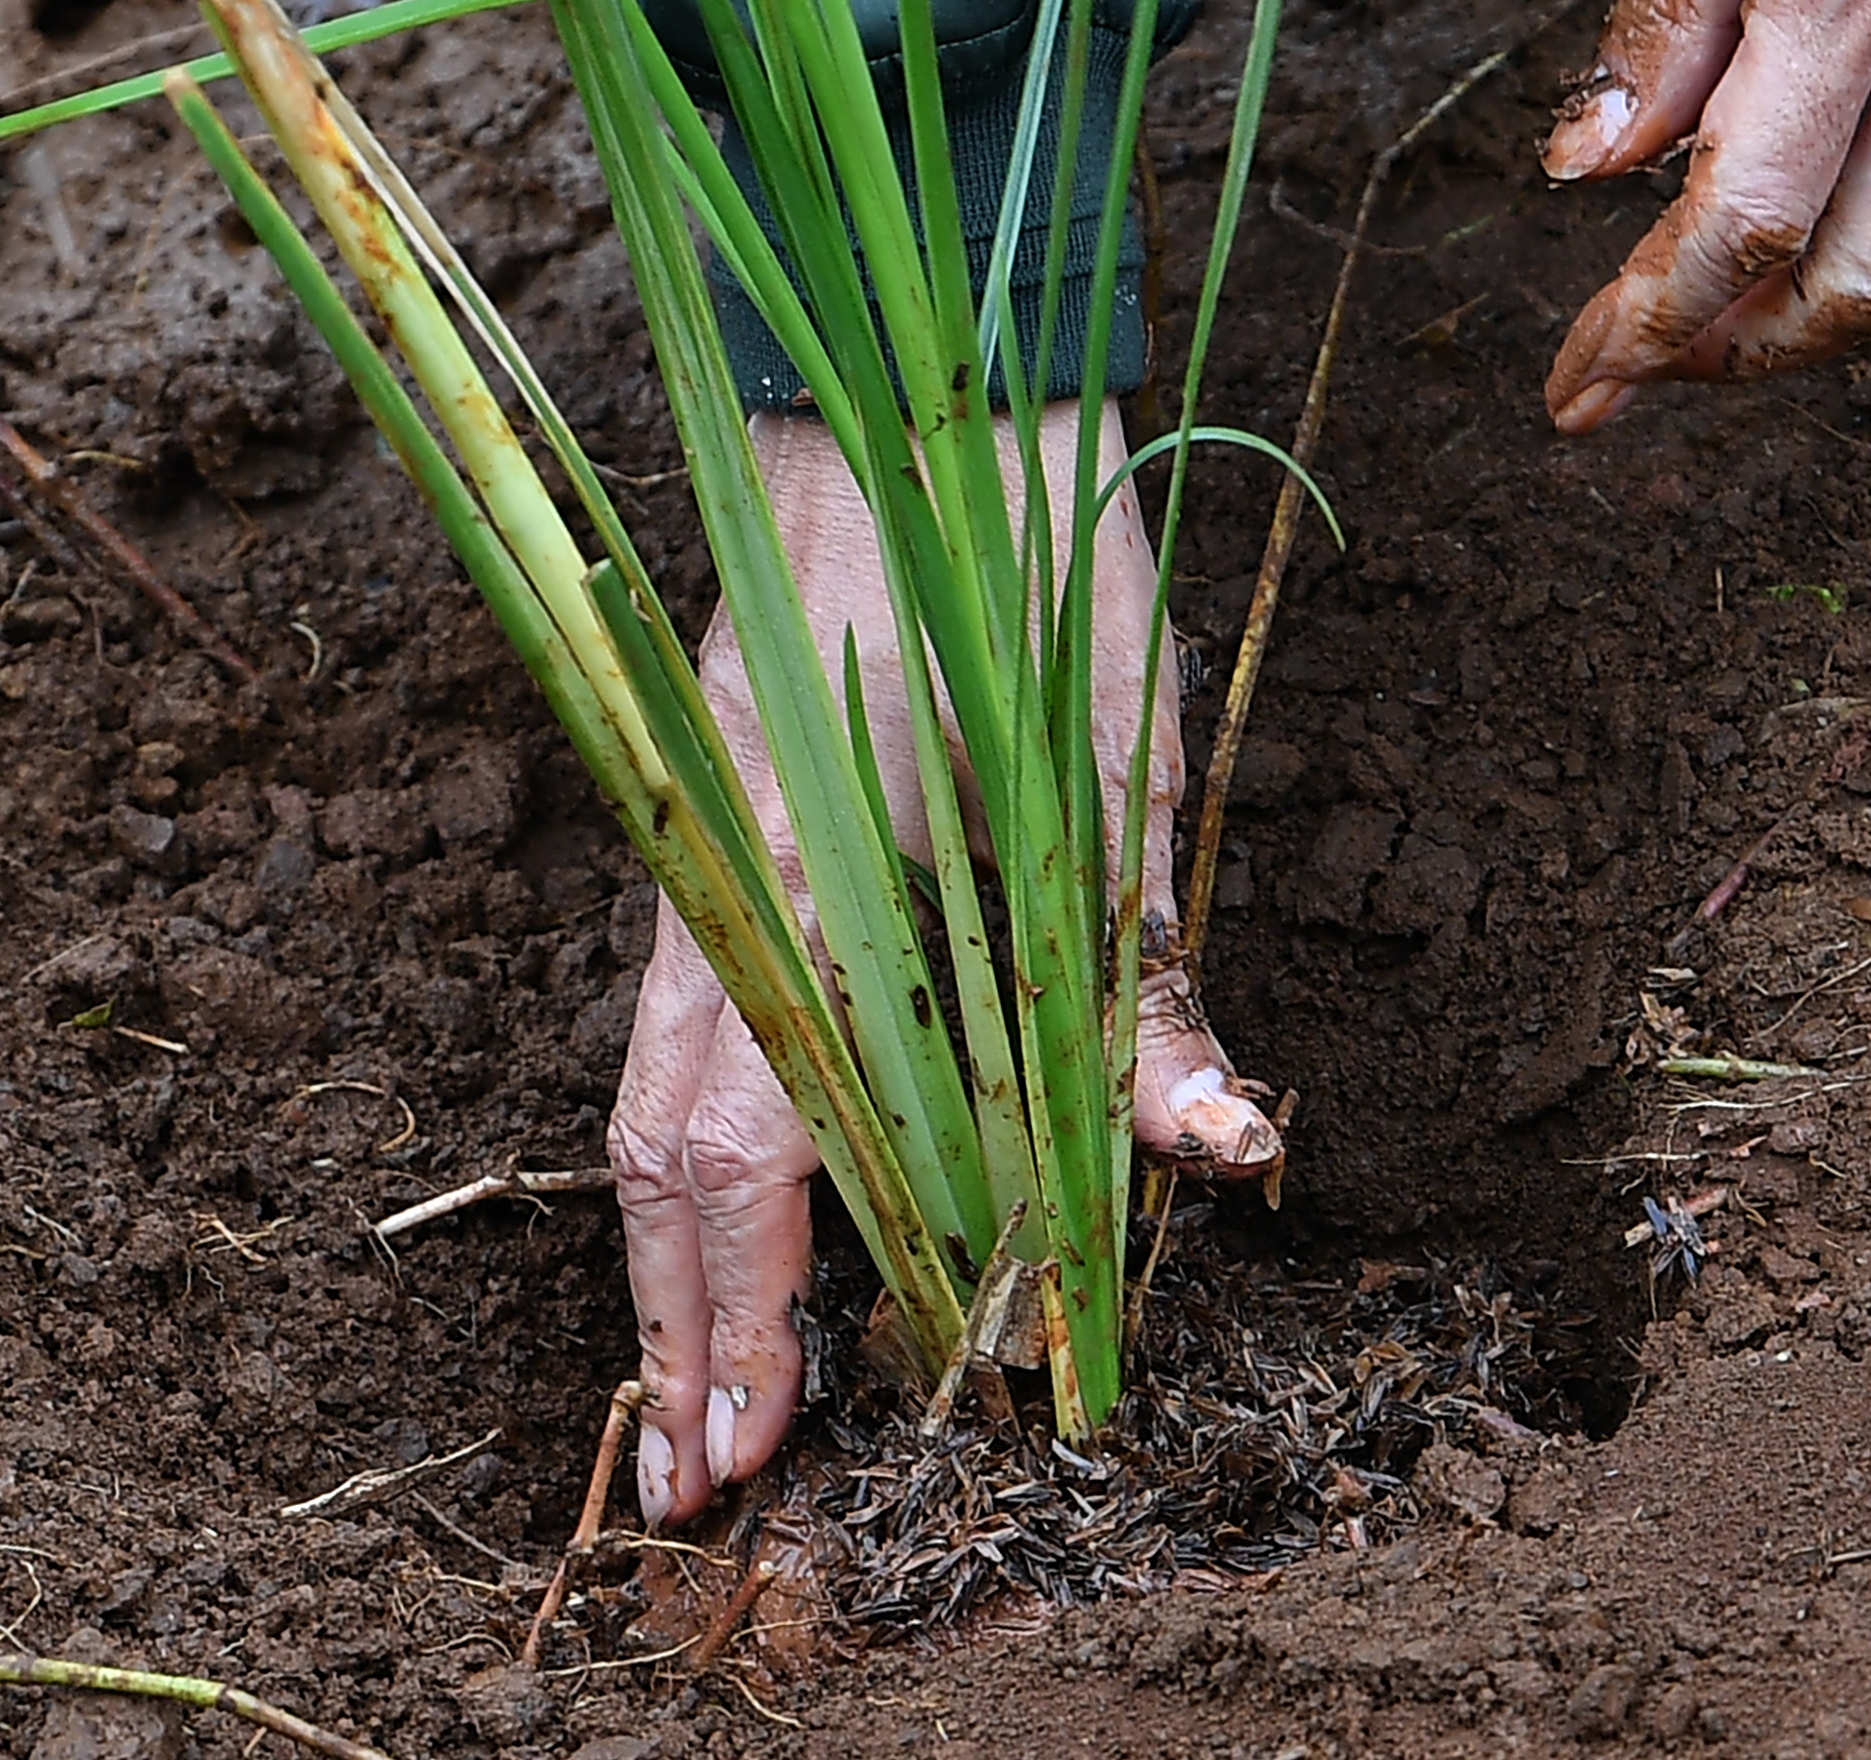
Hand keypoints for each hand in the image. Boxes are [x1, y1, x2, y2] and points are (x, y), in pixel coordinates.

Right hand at [606, 401, 1279, 1525]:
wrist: (914, 387)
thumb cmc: (1029, 560)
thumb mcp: (1121, 758)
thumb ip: (1150, 968)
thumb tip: (1221, 1150)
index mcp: (809, 873)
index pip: (754, 1152)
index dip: (749, 1311)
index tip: (760, 1441)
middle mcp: (720, 876)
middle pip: (663, 1156)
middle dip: (681, 1332)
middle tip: (711, 1482)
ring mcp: (698, 847)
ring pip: (649, 1098)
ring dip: (671, 1260)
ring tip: (705, 1395)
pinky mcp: (712, 824)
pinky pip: (676, 1021)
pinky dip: (690, 1147)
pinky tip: (732, 1218)